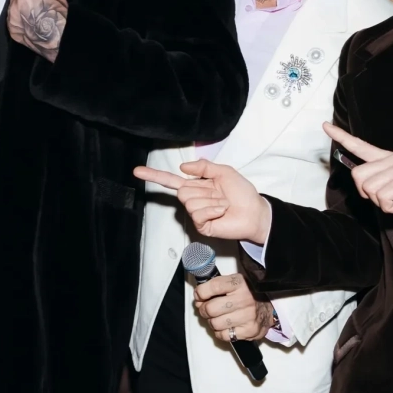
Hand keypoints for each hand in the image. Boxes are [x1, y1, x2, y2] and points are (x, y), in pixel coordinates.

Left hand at [7, 0, 67, 62]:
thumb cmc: (60, 20)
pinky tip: (26, 19)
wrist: (58, 42)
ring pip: (11, 4)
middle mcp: (15, 6)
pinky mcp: (12, 31)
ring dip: (18, 3)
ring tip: (31, 9)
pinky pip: (10, 18)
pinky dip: (16, 16)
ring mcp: (12, 20)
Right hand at [134, 158, 271, 244]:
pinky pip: (198, 213)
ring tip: (224, 205)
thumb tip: (181, 168)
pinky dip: (213, 209)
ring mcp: (197, 213)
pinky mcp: (202, 225)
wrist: (255, 212)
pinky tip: (222, 212)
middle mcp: (194, 199)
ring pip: (190, 201)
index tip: (137, 171)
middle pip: (182, 191)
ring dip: (211, 200)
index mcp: (197, 185)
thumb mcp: (224, 172)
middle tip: (220, 195)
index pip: (171, 180)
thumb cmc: (242, 193)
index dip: (154, 176)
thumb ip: (203, 167)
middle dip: (202, 190)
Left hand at [194, 273, 273, 341]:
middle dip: (204, 309)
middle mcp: (244, 299)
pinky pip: (224, 335)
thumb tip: (198, 297)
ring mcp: (248, 316)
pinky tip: (225, 326)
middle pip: (210, 308)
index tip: (199, 295)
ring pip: (215, 323)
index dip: (200, 293)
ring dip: (212, 322)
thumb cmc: (248, 294)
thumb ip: (216, 286)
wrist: (270, 307)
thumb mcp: (234, 282)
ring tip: (217, 317)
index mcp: (238, 283)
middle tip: (207, 309)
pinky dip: (220, 332)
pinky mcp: (249, 331)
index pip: (213, 287)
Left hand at [326, 120, 392, 214]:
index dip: (342, 136)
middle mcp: (392, 160)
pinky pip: (383, 197)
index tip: (326, 126)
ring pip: (370, 189)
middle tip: (385, 199)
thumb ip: (384, 182)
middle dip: (366, 193)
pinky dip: (391, 208)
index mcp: (389, 159)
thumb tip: (368, 190)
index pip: (361, 145)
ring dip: (383, 203)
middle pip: (358, 175)